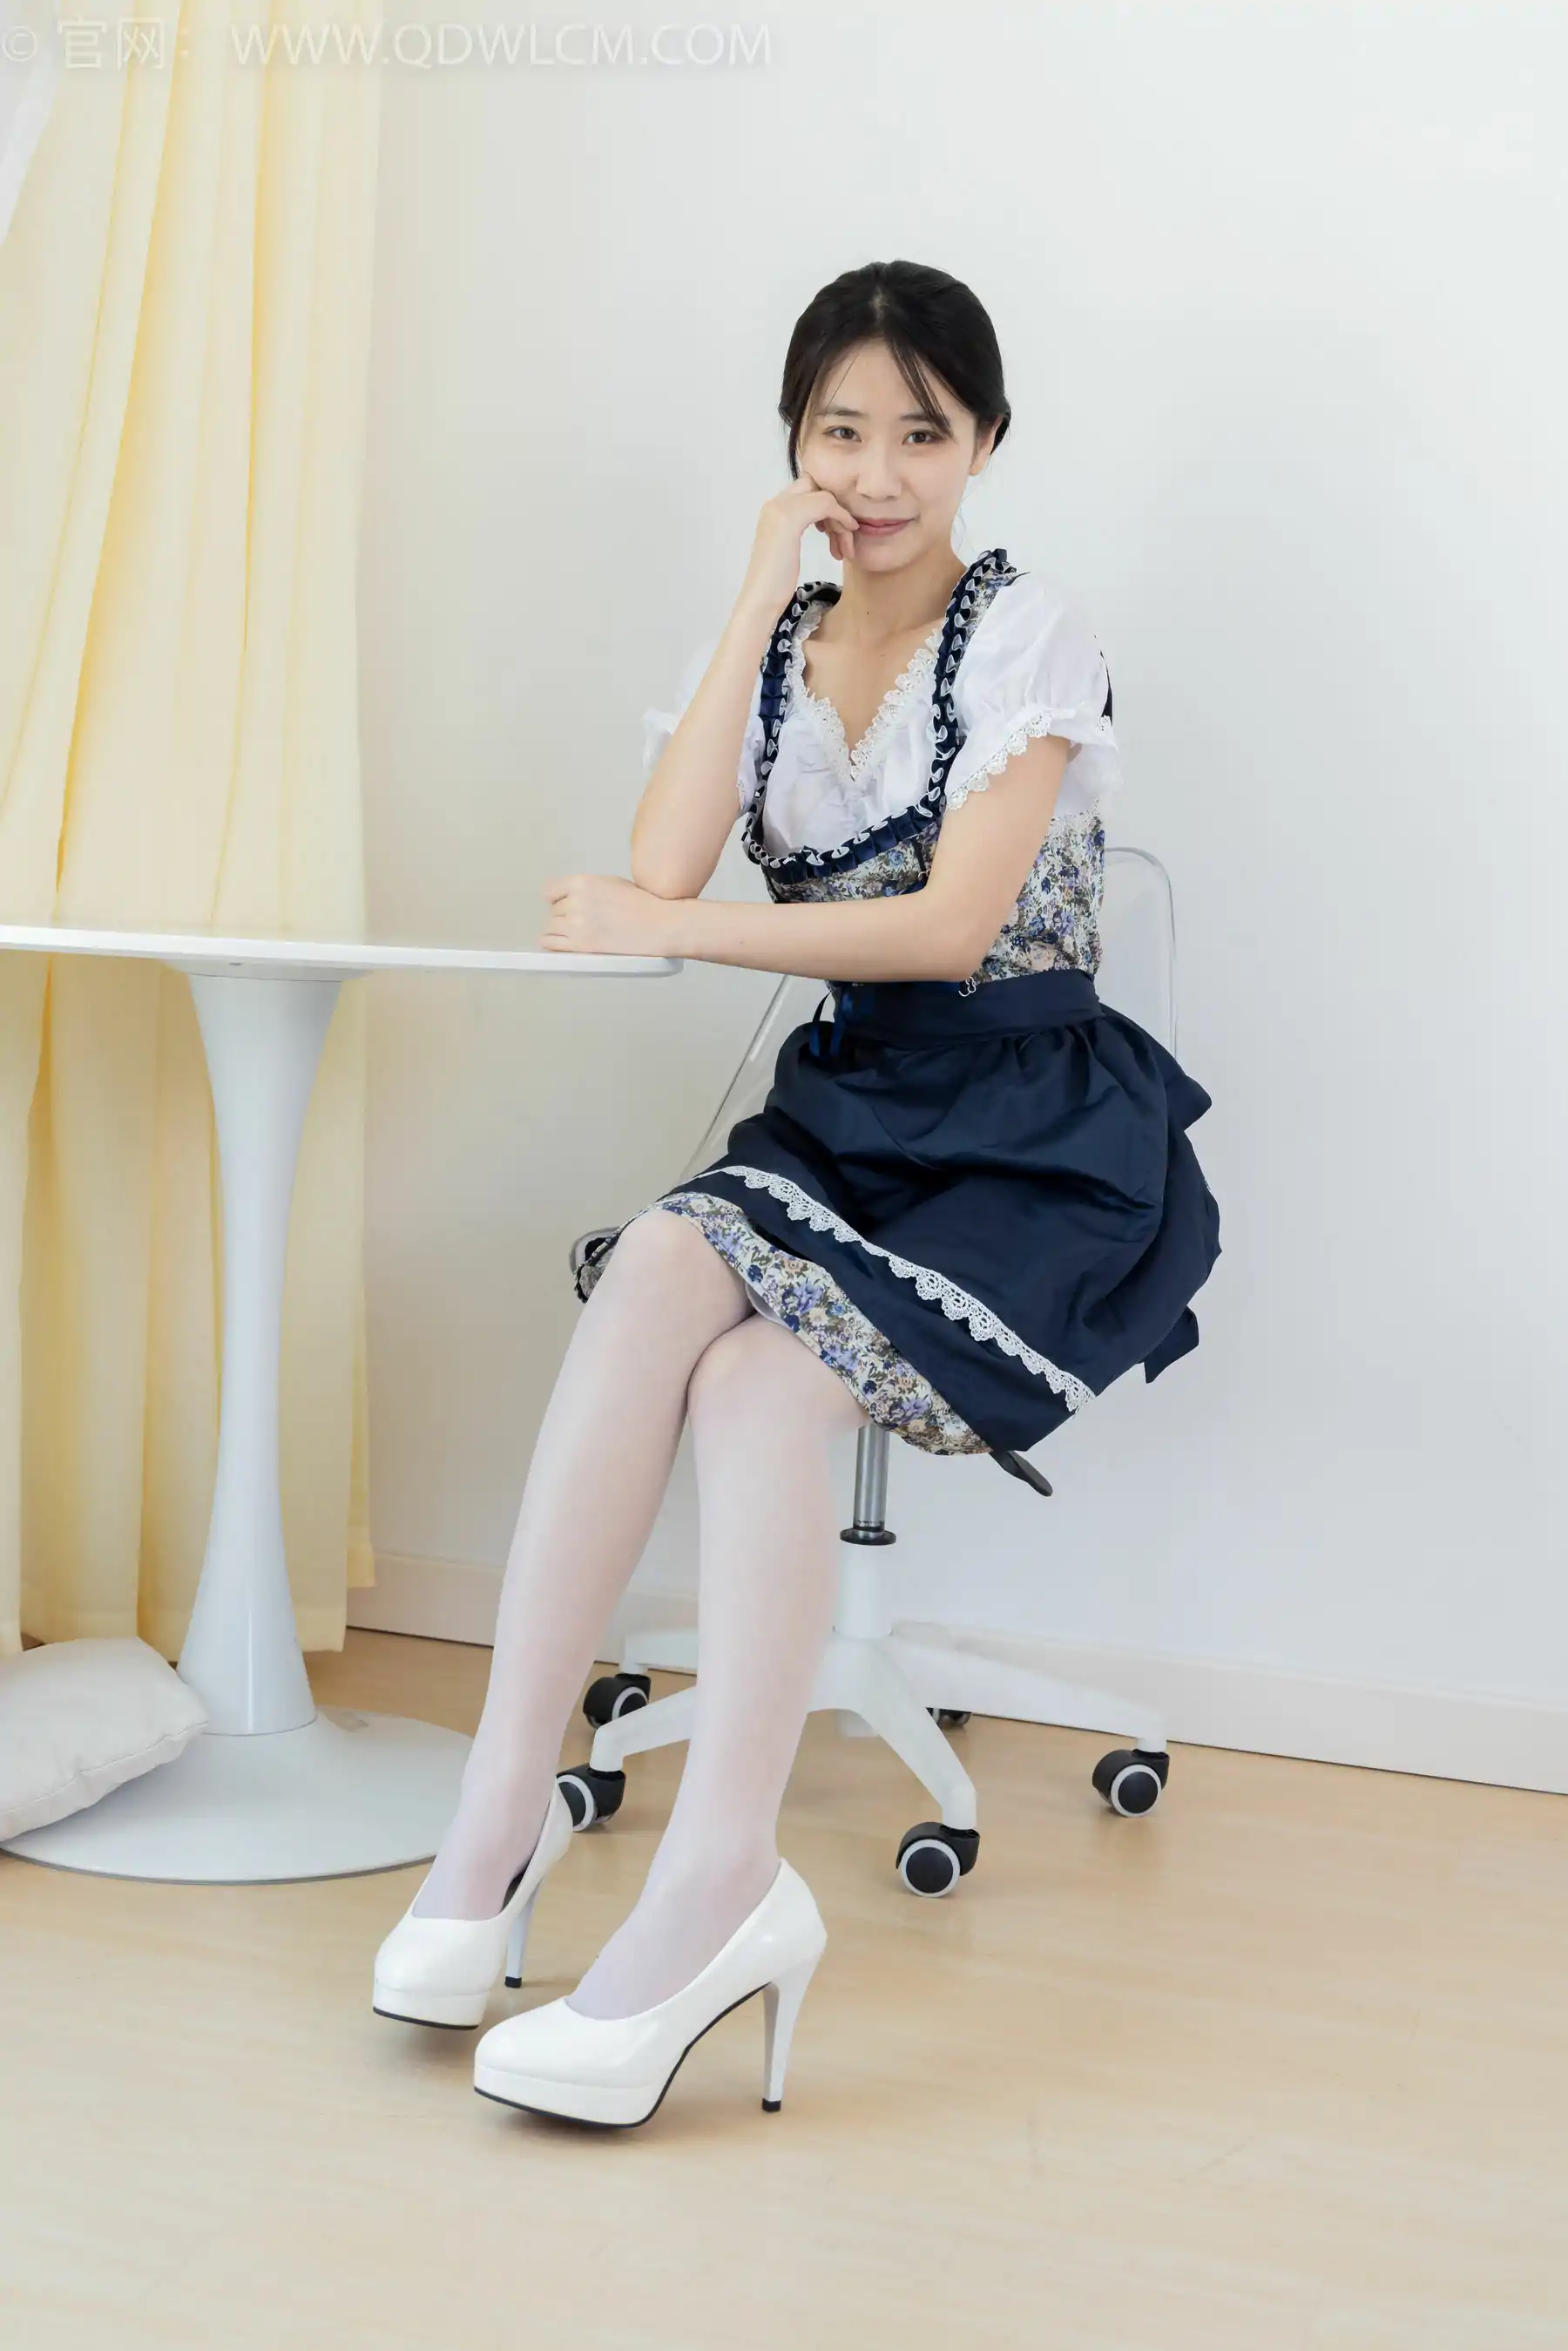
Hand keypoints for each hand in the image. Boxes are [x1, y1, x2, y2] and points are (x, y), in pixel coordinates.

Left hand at [539, 871, 679, 957]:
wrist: (658, 925)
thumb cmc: (641, 905)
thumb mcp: (610, 883)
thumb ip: (585, 887)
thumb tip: (567, 894)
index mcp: (582, 882)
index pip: (552, 892)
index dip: (558, 900)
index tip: (562, 906)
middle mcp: (576, 902)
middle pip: (554, 911)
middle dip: (564, 916)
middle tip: (581, 922)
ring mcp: (576, 924)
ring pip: (551, 927)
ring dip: (560, 930)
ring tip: (576, 933)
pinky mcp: (579, 944)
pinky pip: (551, 943)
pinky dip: (552, 943)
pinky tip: (559, 943)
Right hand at [736, 473, 859, 617]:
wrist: (760, 601)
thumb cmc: (775, 583)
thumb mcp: (787, 548)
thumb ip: (795, 530)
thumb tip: (821, 521)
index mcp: (772, 509)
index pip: (807, 487)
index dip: (827, 504)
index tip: (834, 531)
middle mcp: (774, 503)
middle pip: (817, 486)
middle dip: (836, 507)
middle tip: (845, 535)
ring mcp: (780, 509)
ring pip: (824, 496)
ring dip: (841, 518)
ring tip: (845, 546)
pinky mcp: (790, 519)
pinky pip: (826, 504)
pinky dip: (841, 516)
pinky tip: (849, 531)